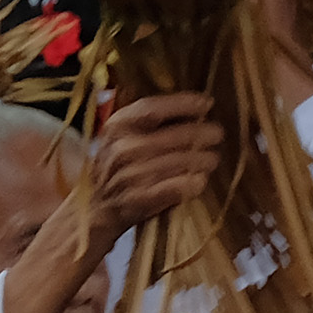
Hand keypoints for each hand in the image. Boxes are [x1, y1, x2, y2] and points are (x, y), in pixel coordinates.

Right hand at [88, 90, 222, 236]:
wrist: (95, 209)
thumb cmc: (117, 166)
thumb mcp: (120, 134)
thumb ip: (146, 117)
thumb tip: (189, 104)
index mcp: (118, 125)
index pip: (154, 108)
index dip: (184, 104)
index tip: (207, 103)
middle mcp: (123, 148)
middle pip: (175, 136)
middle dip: (203, 134)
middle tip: (218, 133)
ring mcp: (131, 175)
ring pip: (181, 162)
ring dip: (203, 160)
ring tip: (212, 159)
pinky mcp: (140, 199)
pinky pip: (177, 188)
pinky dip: (193, 183)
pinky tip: (201, 180)